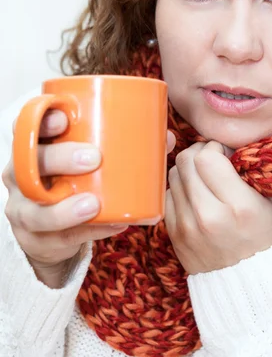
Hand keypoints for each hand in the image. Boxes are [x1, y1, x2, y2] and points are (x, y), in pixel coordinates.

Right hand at [2, 108, 175, 287]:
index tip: (66, 118)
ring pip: (35, 209)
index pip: (26, 126)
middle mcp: (20, 175)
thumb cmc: (74, 180)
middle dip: (59, 158)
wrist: (51, 229)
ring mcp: (24, 208)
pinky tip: (111, 225)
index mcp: (34, 147)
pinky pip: (58, 237)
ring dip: (65, 208)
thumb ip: (122, 145)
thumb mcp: (87, 159)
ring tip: (93, 204)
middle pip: (30, 163)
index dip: (42, 120)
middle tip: (93, 158)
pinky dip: (87, 232)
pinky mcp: (35, 238)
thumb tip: (166, 137)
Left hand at [165, 141, 271, 274]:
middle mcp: (209, 216)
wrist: (249, 286)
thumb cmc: (267, 240)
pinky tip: (195, 196)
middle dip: (198, 154)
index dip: (213, 148)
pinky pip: (167, 195)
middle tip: (212, 161)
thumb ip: (269, 170)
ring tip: (204, 179)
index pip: (206, 158)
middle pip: (185, 161)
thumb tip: (252, 142)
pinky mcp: (174, 235)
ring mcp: (187, 227)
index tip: (225, 155)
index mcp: (238, 207)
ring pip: (173, 175)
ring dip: (188, 170)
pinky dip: (179, 189)